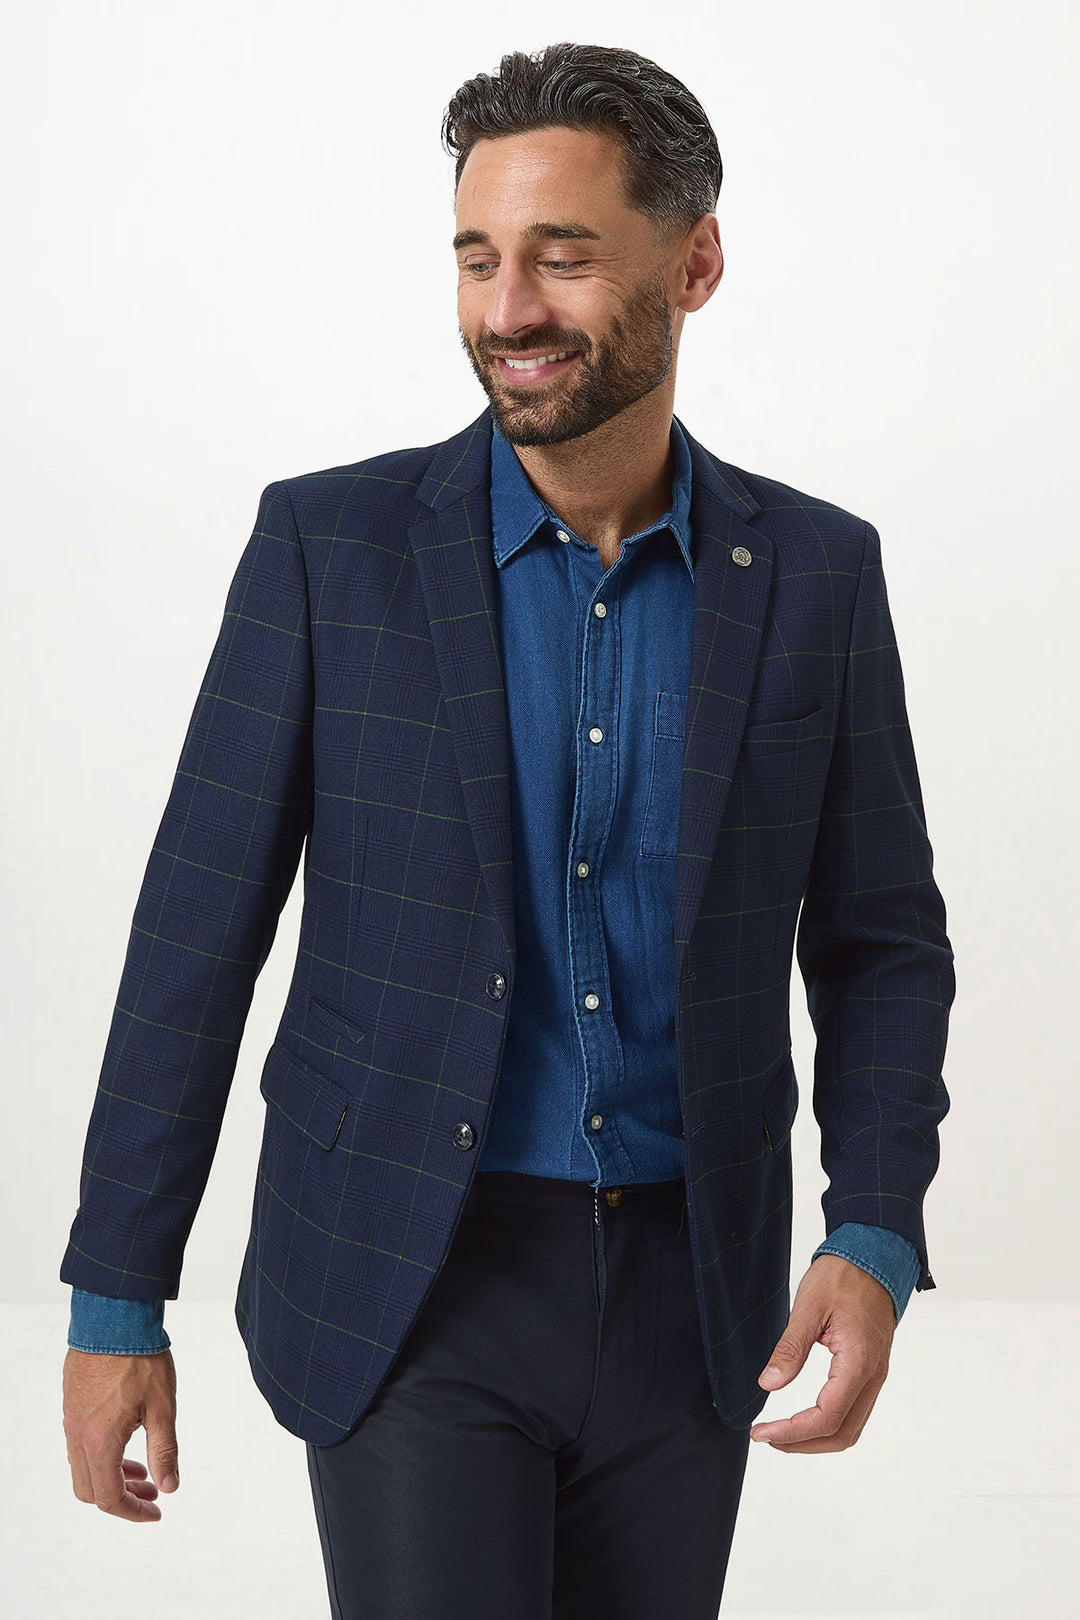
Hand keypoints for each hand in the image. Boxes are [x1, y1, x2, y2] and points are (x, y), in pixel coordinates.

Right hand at [62, 1347, 178, 1520]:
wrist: (114, 1318)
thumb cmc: (140, 1359)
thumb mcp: (162, 1408)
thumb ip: (165, 1450)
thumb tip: (170, 1486)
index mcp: (100, 1442)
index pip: (110, 1498)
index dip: (133, 1512)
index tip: (157, 1511)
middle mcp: (78, 1436)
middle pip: (91, 1490)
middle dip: (123, 1498)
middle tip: (153, 1492)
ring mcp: (71, 1421)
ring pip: (84, 1468)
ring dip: (113, 1476)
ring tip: (144, 1470)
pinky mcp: (72, 1406)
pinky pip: (80, 1445)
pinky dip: (103, 1456)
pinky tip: (127, 1442)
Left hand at [749, 1253, 894, 1452]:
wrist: (874, 1256)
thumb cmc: (844, 1276)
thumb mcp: (809, 1307)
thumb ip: (790, 1348)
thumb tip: (769, 1384)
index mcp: (858, 1363)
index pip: (826, 1417)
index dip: (791, 1432)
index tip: (760, 1431)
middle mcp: (872, 1376)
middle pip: (841, 1434)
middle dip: (802, 1443)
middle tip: (766, 1436)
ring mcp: (874, 1375)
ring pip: (850, 1428)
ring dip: (816, 1439)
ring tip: (781, 1432)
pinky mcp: (870, 1370)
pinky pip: (854, 1411)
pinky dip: (829, 1424)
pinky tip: (804, 1417)